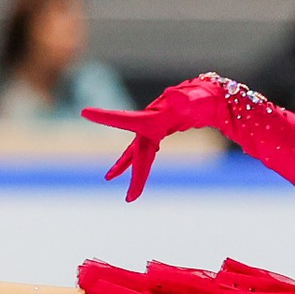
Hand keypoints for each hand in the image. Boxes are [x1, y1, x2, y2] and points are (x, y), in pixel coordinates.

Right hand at [81, 77, 231, 200]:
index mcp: (154, 117)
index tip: (84, 112)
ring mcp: (153, 128)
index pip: (126, 120)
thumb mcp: (194, 99)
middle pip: (137, 152)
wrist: (210, 96)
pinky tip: (134, 169)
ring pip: (137, 152)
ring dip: (125, 167)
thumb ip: (184, 99)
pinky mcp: (160, 132)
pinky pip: (145, 151)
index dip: (105, 118)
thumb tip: (174, 94)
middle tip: (131, 199)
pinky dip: (138, 162)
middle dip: (135, 175)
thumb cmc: (202, 98)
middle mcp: (150, 123)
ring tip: (109, 178)